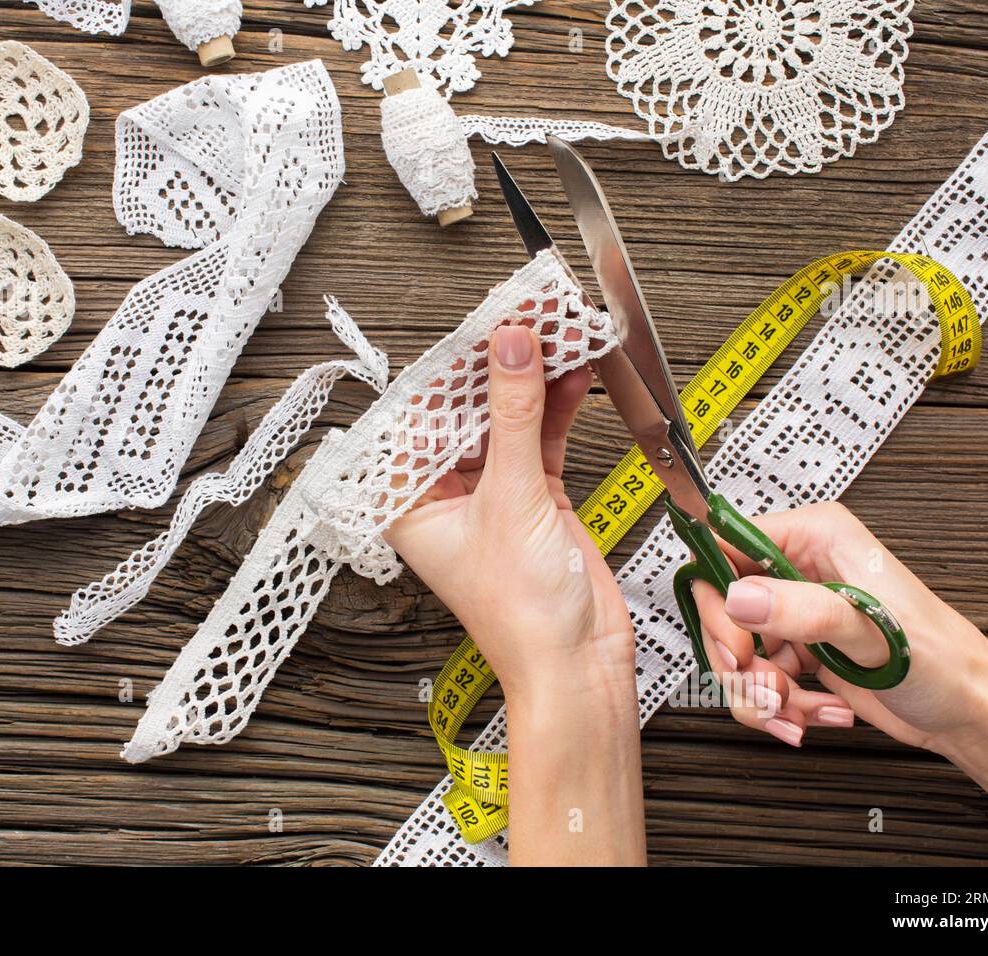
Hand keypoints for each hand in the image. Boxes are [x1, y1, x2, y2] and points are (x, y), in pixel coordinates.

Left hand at [384, 325, 634, 704]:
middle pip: (465, 411)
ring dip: (531, 379)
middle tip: (525, 315)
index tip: (481, 321)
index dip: (451, 365)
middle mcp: (444, 495)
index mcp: (409, 501)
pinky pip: (538, 438)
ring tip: (555, 331)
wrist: (578, 664)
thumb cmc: (523, 615)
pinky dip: (556, 407)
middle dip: (497, 365)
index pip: (421, 414)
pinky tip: (571, 374)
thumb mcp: (512, 497)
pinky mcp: (534, 498)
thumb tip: (510, 346)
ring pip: (506, 419)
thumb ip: (514, 414)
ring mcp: (491, 495)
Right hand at [690, 501, 987, 751]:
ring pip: (735, 650)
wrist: (967, 714)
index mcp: (817, 538)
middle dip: (739, 658)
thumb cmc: (943, 661)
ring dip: (759, 692)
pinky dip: (778, 706)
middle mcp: (800, 569)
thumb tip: (740, 596)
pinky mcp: (798, 650)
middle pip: (722, 605)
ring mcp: (797, 612)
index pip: (728, 546)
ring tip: (795, 709)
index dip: (720, 598)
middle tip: (767, 685)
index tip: (738, 643)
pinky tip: (814, 713)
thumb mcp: (873, 632)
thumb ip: (804, 610)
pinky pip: (756, 678)